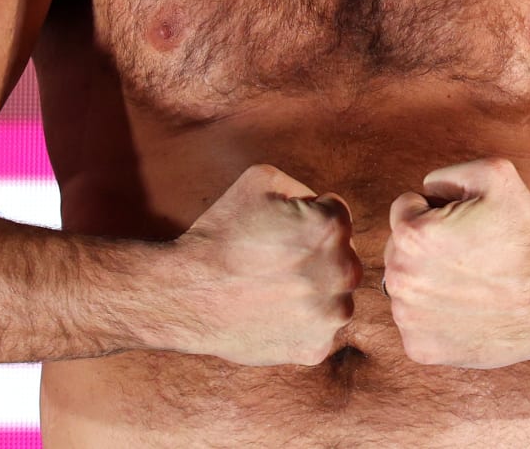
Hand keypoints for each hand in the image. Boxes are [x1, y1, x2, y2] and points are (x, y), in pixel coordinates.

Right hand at [169, 163, 360, 365]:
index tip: (280, 232)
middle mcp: (342, 272)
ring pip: (336, 296)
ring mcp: (331, 315)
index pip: (337, 216)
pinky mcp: (315, 348)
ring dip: (315, 291)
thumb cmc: (220, 234)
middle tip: (276, 262)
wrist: (186, 293)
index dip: (307, 218)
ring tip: (274, 289)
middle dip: (317, 256)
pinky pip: (320, 331)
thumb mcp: (260, 180)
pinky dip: (302, 325)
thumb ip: (301, 186)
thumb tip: (319, 203)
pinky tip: (273, 314)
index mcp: (331, 227)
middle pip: (342, 257)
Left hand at [383, 157, 529, 367]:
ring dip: (427, 281)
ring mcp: (408, 318)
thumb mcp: (496, 175)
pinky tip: (466, 311)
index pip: (404, 209)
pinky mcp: (419, 349)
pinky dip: (434, 317)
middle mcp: (399, 279)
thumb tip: (425, 191)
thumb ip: (447, 172)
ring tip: (470, 284)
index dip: (436, 210)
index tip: (465, 226)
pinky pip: (414, 322)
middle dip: (426, 247)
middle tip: (469, 255)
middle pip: (399, 249)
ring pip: (406, 286)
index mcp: (411, 235)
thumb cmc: (528, 239)